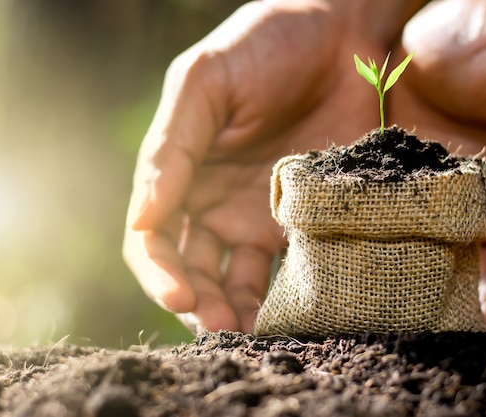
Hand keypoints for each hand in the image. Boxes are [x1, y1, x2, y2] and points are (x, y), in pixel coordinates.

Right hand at [123, 0, 419, 332]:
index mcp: (181, 173)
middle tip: (224, 328)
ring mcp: (260, 214)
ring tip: (255, 333)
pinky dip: (286, 295)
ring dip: (241, 311)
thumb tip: (142, 219)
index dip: (159, 273)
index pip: (153, 239)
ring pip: (239, 279)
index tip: (181, 298)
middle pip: (194, 270)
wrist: (343, 34)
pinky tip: (293, 314)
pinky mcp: (307, 219)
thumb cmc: (266, 47)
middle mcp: (214, 202)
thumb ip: (172, 146)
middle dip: (201, 304)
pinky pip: (291, 266)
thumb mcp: (205, 81)